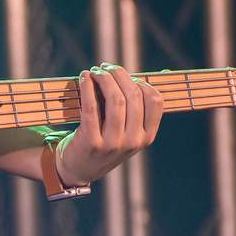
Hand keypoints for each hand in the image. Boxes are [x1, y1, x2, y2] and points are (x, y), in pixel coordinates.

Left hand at [57, 65, 164, 185]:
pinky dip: (87, 88)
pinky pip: (91, 107)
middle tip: (105, 67)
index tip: (125, 76)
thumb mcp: (127, 132)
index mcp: (146, 137)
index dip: (140, 82)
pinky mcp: (92, 142)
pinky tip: (84, 78)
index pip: (154, 101)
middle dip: (119, 75)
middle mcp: (133, 141)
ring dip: (104, 78)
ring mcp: (113, 144)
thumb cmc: (104, 141)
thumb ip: (135, 108)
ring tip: (95, 71)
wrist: (79, 168)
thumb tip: (156, 74)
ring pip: (116, 100)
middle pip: (133, 96)